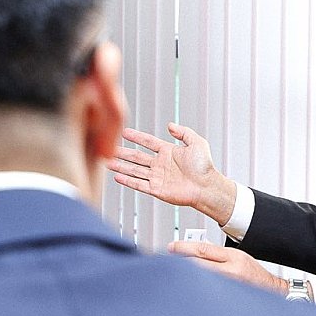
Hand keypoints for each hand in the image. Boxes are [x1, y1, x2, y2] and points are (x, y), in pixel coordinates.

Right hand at [109, 123, 237, 224]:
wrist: (208, 187)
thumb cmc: (205, 167)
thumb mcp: (197, 143)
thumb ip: (183, 132)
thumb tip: (170, 125)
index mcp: (168, 152)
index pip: (148, 142)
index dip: (136, 137)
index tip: (124, 132)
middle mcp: (160, 164)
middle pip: (136, 157)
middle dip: (122, 153)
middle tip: (109, 148)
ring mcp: (157, 177)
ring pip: (134, 170)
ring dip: (121, 166)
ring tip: (108, 162)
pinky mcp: (157, 190)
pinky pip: (139, 184)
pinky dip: (127, 181)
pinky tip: (117, 177)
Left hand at [168, 239, 286, 294]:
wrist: (270, 290)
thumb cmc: (253, 273)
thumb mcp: (236, 255)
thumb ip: (216, 253)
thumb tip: (194, 251)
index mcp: (233, 258)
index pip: (203, 250)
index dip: (184, 247)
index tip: (171, 247)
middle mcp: (229, 272)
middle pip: (198, 265)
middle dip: (180, 261)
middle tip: (167, 260)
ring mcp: (227, 286)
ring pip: (200, 279)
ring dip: (185, 275)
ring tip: (175, 273)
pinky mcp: (225, 299)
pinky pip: (205, 291)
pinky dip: (195, 288)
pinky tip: (187, 287)